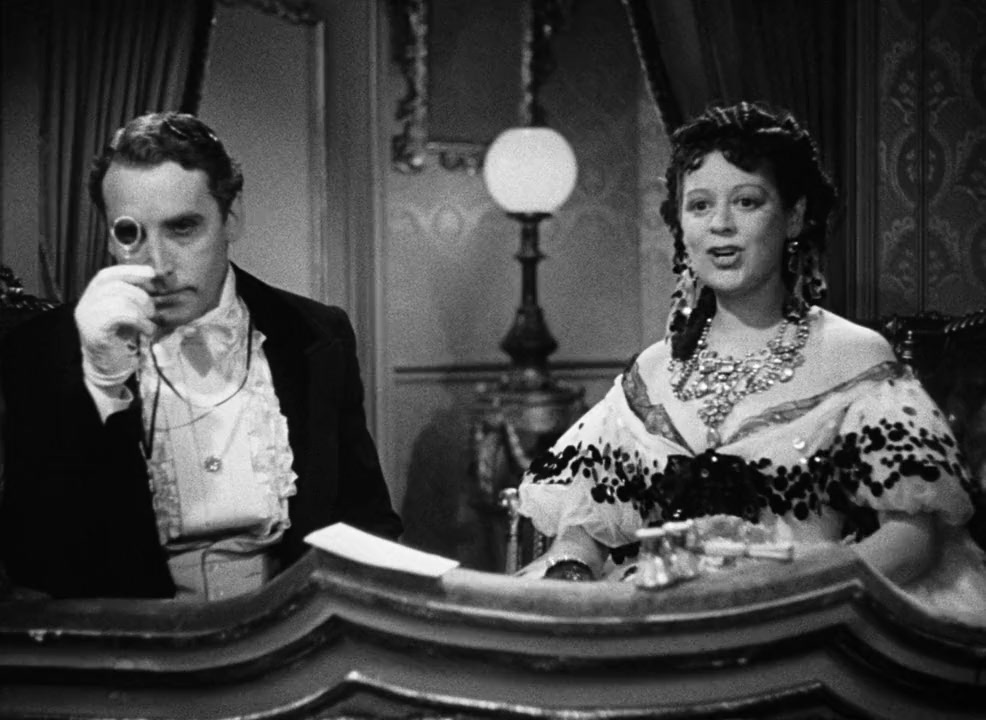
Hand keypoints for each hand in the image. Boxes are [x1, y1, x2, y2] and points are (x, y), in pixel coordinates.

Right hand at [74, 265, 157, 387]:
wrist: (109, 369)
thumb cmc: (121, 341)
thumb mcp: (129, 314)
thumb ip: (135, 297)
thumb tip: (157, 280)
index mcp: (92, 296)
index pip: (107, 274)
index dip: (130, 271)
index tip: (151, 273)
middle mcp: (85, 303)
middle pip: (115, 285)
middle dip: (140, 294)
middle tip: (152, 310)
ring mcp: (87, 316)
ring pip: (118, 298)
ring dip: (141, 309)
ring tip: (149, 322)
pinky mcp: (94, 330)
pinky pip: (119, 314)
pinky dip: (139, 320)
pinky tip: (146, 330)